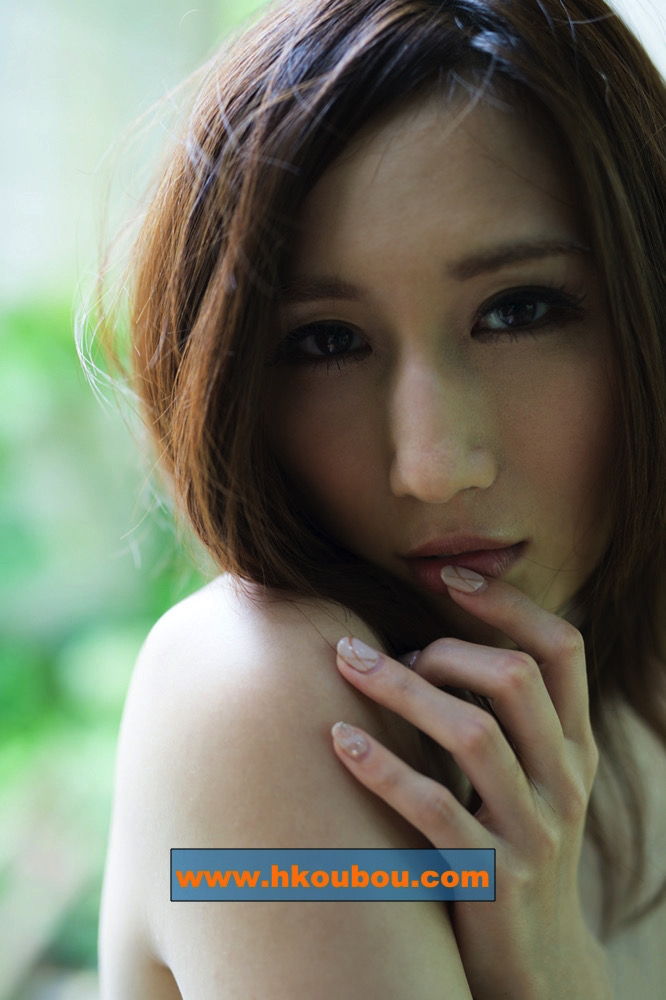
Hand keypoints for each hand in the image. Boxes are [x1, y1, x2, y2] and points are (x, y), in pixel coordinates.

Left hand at [330, 574, 613, 999]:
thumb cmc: (510, 847)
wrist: (534, 965)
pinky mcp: (491, 877)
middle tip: (382, 650)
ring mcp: (533, 830)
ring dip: (402, 690)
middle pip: (515, 677)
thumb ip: (499, 718)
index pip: (564, 648)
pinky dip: (382, 766)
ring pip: (473, 733)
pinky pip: (434, 808)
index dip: (509, 602)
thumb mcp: (526, 780)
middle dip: (441, 646)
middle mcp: (564, 780)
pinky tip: (338, 740)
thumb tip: (428, 641)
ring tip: (348, 665)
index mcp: (575, 746)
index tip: (448, 574)